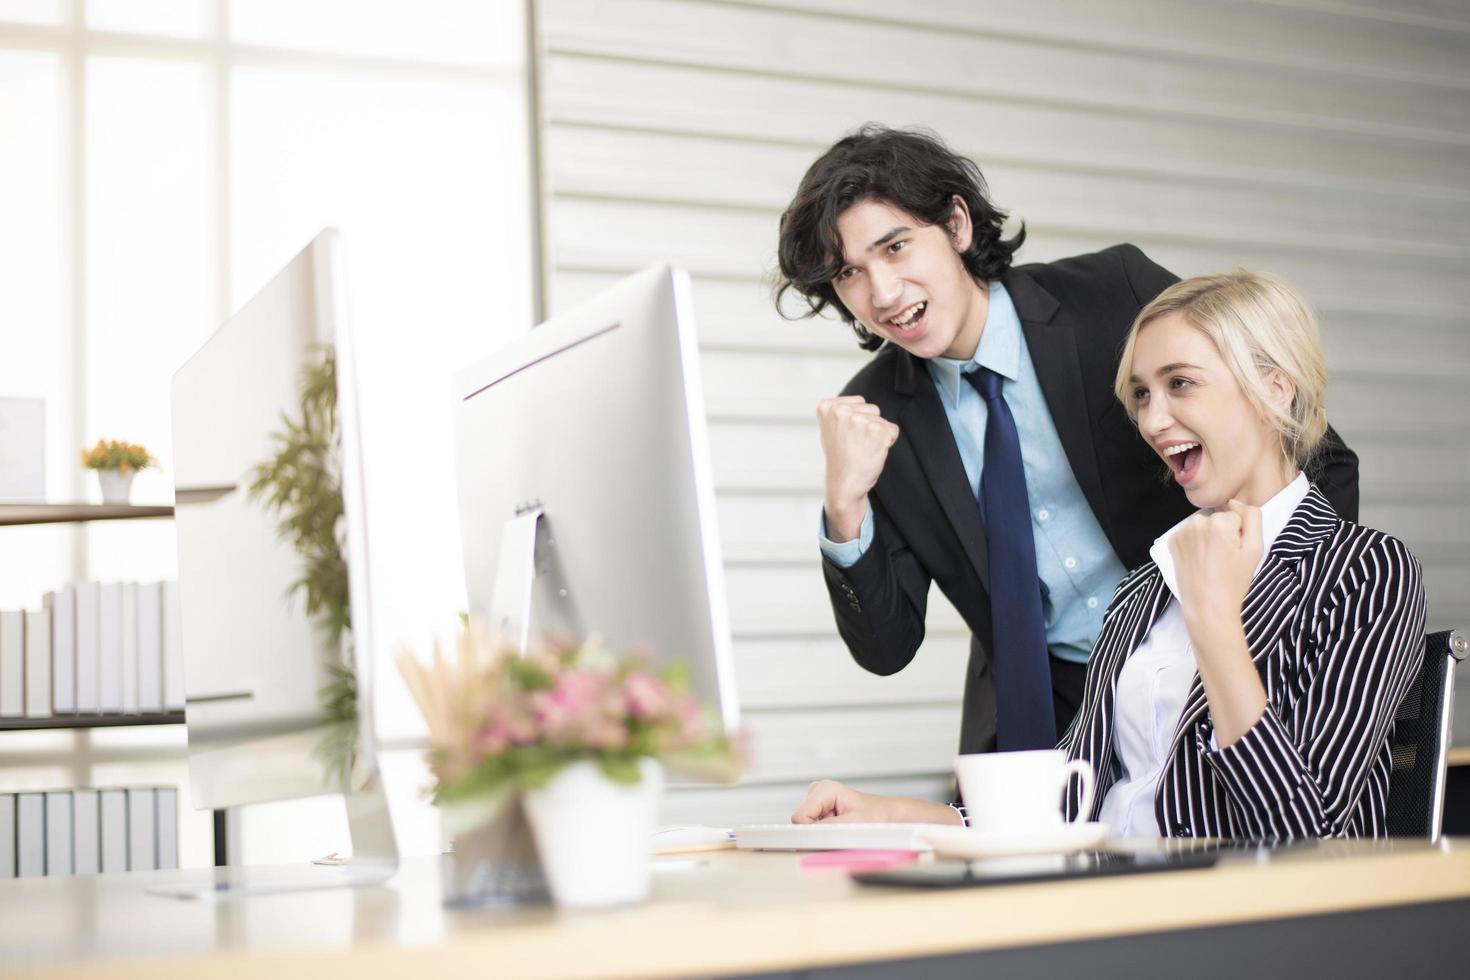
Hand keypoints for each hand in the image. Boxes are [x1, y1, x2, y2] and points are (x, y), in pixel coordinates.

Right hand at [791, 779, 960, 824]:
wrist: (891, 817)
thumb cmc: (877, 817)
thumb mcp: (851, 825)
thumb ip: (825, 828)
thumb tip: (805, 834)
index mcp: (824, 789)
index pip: (799, 817)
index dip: (811, 831)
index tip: (828, 837)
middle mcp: (818, 791)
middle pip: (801, 821)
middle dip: (817, 831)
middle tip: (841, 831)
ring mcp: (818, 801)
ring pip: (806, 826)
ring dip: (822, 832)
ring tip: (844, 828)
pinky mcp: (821, 811)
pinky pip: (813, 828)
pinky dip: (825, 832)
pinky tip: (841, 828)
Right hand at [817, 396, 899, 540]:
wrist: (844, 485)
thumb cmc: (839, 459)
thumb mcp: (830, 429)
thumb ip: (841, 412)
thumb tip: (860, 403)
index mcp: (827, 407)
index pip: (859, 403)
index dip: (856, 422)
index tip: (845, 437)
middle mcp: (841, 411)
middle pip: (872, 409)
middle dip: (868, 426)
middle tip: (855, 445)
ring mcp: (859, 420)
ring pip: (882, 420)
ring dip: (877, 435)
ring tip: (862, 450)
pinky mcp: (877, 431)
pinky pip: (892, 430)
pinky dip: (887, 442)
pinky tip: (872, 453)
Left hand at [1168, 499, 1262, 630]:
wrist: (1207, 607)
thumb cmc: (1234, 581)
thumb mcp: (1255, 549)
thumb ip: (1252, 518)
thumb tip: (1235, 502)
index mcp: (1219, 523)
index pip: (1236, 517)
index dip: (1239, 535)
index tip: (1235, 553)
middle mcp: (1197, 522)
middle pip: (1218, 520)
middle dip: (1223, 534)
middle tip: (1224, 559)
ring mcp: (1181, 532)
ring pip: (1203, 527)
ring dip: (1208, 538)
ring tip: (1211, 561)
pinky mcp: (1171, 542)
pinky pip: (1189, 535)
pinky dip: (1194, 544)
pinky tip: (1198, 560)